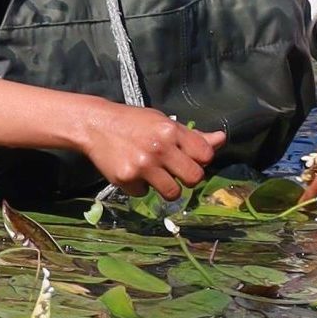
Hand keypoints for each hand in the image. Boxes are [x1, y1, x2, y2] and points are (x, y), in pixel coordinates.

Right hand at [75, 101, 225, 199]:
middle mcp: (159, 148)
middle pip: (194, 178)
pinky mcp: (126, 179)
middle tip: (174, 170)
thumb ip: (193, 135)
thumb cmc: (134, 122)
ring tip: (154, 174)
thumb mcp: (163, 122)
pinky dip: (140, 187)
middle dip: (188, 178)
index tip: (189, 157)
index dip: (200, 159)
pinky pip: (145, 194)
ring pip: (173, 193)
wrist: (95, 125)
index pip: (205, 155)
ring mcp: (142, 165)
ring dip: (166, 187)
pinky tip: (132, 172)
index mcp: (171, 130)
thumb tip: (221, 139)